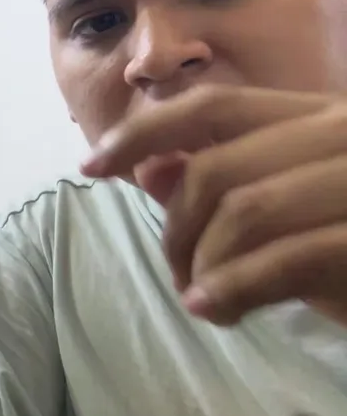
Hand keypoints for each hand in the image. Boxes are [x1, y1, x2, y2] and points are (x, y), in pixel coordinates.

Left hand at [80, 84, 346, 325]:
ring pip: (241, 210)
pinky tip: (216, 310)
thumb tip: (148, 167)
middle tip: (180, 279)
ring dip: (203, 265)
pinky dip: (235, 287)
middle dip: (176, 230)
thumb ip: (231, 181)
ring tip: (202, 303)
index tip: (91, 167)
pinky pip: (284, 257)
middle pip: (215, 168)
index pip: (212, 105)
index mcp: (326, 114)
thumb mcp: (297, 210)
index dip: (142, 131)